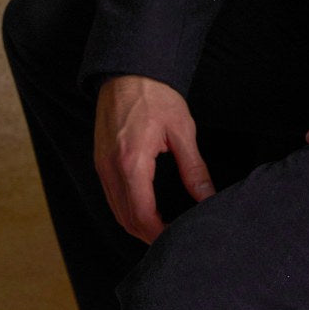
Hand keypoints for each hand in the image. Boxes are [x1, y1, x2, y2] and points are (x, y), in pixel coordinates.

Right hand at [94, 74, 214, 243]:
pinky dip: (127, 210)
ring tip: (163, 228)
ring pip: (116, 211)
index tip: (179, 239)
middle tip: (174, 238)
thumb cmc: (155, 94)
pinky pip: (111, 196)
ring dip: (137, 224)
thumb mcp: (181, 129)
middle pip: (126, 219)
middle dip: (149, 235)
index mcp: (131, 162)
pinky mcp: (100, 160)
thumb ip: (194, 168)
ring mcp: (102, 165)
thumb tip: (207, 197)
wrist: (128, 70)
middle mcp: (111, 168)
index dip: (160, 234)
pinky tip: (145, 209)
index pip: (142, 216)